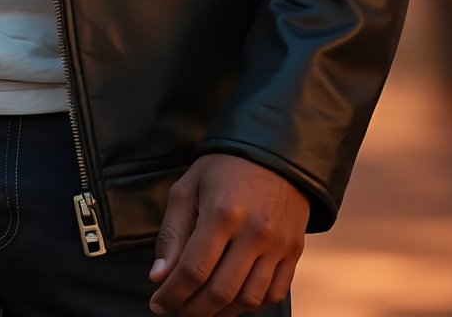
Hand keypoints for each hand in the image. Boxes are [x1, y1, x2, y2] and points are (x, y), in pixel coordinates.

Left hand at [148, 153, 308, 315]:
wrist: (274, 151)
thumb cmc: (225, 168)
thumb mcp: (189, 187)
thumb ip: (172, 232)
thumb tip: (160, 276)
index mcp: (223, 212)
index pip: (194, 269)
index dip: (172, 293)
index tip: (158, 303)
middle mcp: (254, 232)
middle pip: (221, 291)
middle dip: (193, 309)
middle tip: (178, 308)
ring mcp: (278, 245)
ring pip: (248, 299)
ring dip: (221, 312)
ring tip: (203, 307)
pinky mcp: (294, 251)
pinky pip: (273, 294)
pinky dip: (251, 305)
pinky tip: (233, 299)